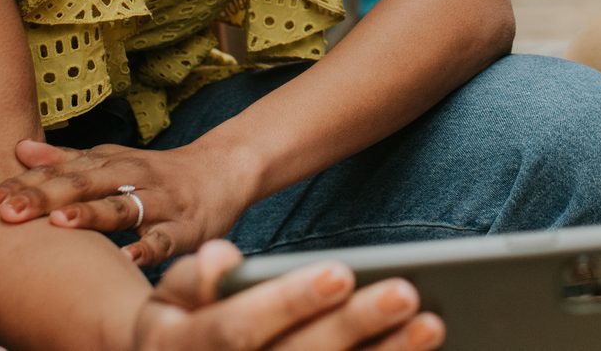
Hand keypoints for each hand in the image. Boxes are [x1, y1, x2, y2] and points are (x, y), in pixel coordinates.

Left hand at [0, 138, 256, 269]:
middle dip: (44, 198)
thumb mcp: (114, 161)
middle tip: (7, 212)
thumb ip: (67, 160)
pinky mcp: (185, 228)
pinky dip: (146, 250)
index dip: (25, 187)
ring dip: (91, 215)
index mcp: (109, 165)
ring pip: (122, 208)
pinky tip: (126, 260)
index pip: (61, 173)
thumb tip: (20, 150)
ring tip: (60, 224)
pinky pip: (165, 240)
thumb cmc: (159, 172)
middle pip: (83, 186)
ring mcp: (159, 202)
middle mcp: (131, 178)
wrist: (225, 170)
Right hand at [135, 241, 442, 350]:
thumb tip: (221, 259)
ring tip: (430, 325)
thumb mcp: (171, 298)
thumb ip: (193, 280)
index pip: (238, 329)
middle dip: (351, 328)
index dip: (288, 302)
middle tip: (404, 292)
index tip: (340, 272)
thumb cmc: (184, 322)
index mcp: (181, 349)